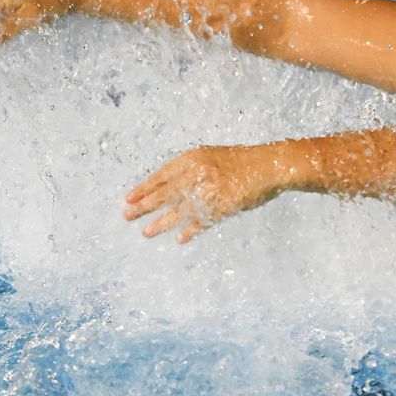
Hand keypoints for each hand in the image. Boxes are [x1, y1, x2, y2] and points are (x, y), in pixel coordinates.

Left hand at [123, 144, 284, 242]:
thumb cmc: (240, 162)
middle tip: (127, 216)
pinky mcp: (222, 207)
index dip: (144, 188)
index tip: (128, 198)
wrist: (268, 166)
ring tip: (146, 232)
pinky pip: (201, 221)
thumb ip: (189, 169)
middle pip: (164, 193)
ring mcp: (209, 191)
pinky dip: (190, 230)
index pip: (161, 175)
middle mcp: (197, 173)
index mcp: (192, 158)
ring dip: (161, 223)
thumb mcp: (210, 157)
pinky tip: (179, 238)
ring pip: (178, 211)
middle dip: (144, 206)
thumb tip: (165, 187)